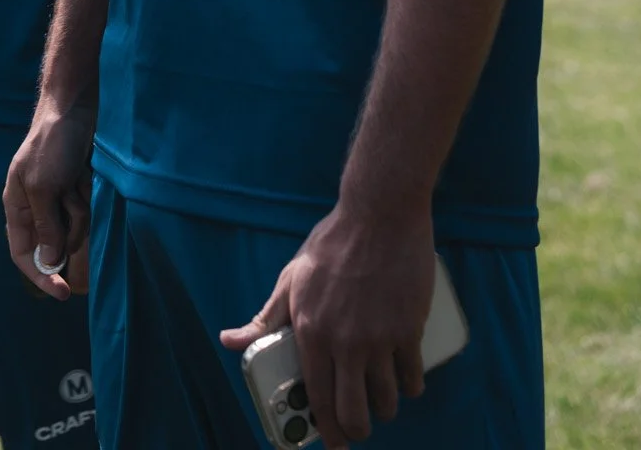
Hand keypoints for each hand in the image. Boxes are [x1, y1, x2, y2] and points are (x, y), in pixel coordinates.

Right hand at [3, 94, 96, 301]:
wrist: (77, 108)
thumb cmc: (52, 143)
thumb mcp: (43, 186)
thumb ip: (45, 226)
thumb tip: (49, 262)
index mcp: (17, 207)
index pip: (22, 254)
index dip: (40, 276)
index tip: (62, 293)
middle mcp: (37, 207)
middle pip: (55, 245)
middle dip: (69, 232)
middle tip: (74, 206)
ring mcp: (60, 199)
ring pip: (75, 230)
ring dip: (81, 211)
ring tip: (79, 182)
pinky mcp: (80, 191)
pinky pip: (88, 213)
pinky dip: (90, 199)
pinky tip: (87, 177)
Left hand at [220, 202, 435, 447]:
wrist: (379, 213)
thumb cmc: (332, 243)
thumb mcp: (292, 277)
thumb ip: (265, 317)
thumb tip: (228, 341)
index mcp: (310, 331)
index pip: (317, 398)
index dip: (326, 430)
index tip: (333, 443)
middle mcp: (344, 342)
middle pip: (354, 412)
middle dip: (356, 429)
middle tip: (358, 426)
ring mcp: (379, 338)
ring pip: (386, 400)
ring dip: (384, 407)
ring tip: (382, 399)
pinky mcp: (408, 329)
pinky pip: (412, 377)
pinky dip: (410, 385)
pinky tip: (406, 380)